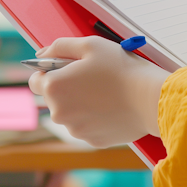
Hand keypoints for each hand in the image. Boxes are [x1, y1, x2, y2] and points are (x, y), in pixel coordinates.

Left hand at [27, 36, 168, 147]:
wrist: (151, 99)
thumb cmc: (122, 69)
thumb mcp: (90, 45)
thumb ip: (59, 47)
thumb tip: (40, 56)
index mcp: (54, 87)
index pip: (34, 81)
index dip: (48, 72)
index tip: (65, 69)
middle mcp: (59, 113)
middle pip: (53, 98)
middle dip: (67, 88)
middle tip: (92, 78)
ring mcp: (76, 130)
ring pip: (71, 114)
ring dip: (81, 104)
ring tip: (106, 92)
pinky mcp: (93, 141)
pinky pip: (88, 126)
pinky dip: (96, 117)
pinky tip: (112, 106)